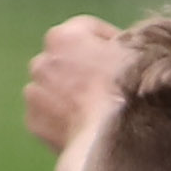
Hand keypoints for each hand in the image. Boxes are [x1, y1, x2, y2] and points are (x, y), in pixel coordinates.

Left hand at [17, 15, 127, 151]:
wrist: (105, 140)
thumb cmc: (125, 91)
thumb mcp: (137, 53)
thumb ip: (126, 41)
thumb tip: (121, 47)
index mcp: (64, 36)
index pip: (89, 29)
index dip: (110, 41)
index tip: (125, 56)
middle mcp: (41, 60)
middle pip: (67, 58)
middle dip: (85, 68)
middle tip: (111, 84)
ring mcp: (34, 93)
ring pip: (55, 87)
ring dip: (71, 93)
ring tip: (96, 109)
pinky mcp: (33, 122)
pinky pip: (49, 114)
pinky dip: (63, 118)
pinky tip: (84, 125)